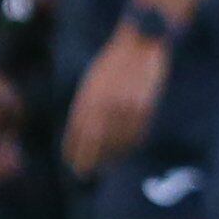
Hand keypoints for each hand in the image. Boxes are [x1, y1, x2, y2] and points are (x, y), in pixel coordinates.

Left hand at [64, 29, 169, 177]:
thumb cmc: (113, 63)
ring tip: (106, 168)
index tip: (72, 164)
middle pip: (95, 143)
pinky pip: (136, 136)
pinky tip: (125, 154)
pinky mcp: (145, 108)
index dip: (74, 152)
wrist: (140, 43)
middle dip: (89, 161)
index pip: (77, 133)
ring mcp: (126, 108)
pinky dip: (129, 148)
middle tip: (85, 174)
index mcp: (88, 97)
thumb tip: (82, 134)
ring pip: (117, 143)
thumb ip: (86, 107)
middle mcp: (105, 105)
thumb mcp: (92, 82)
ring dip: (110, 159)